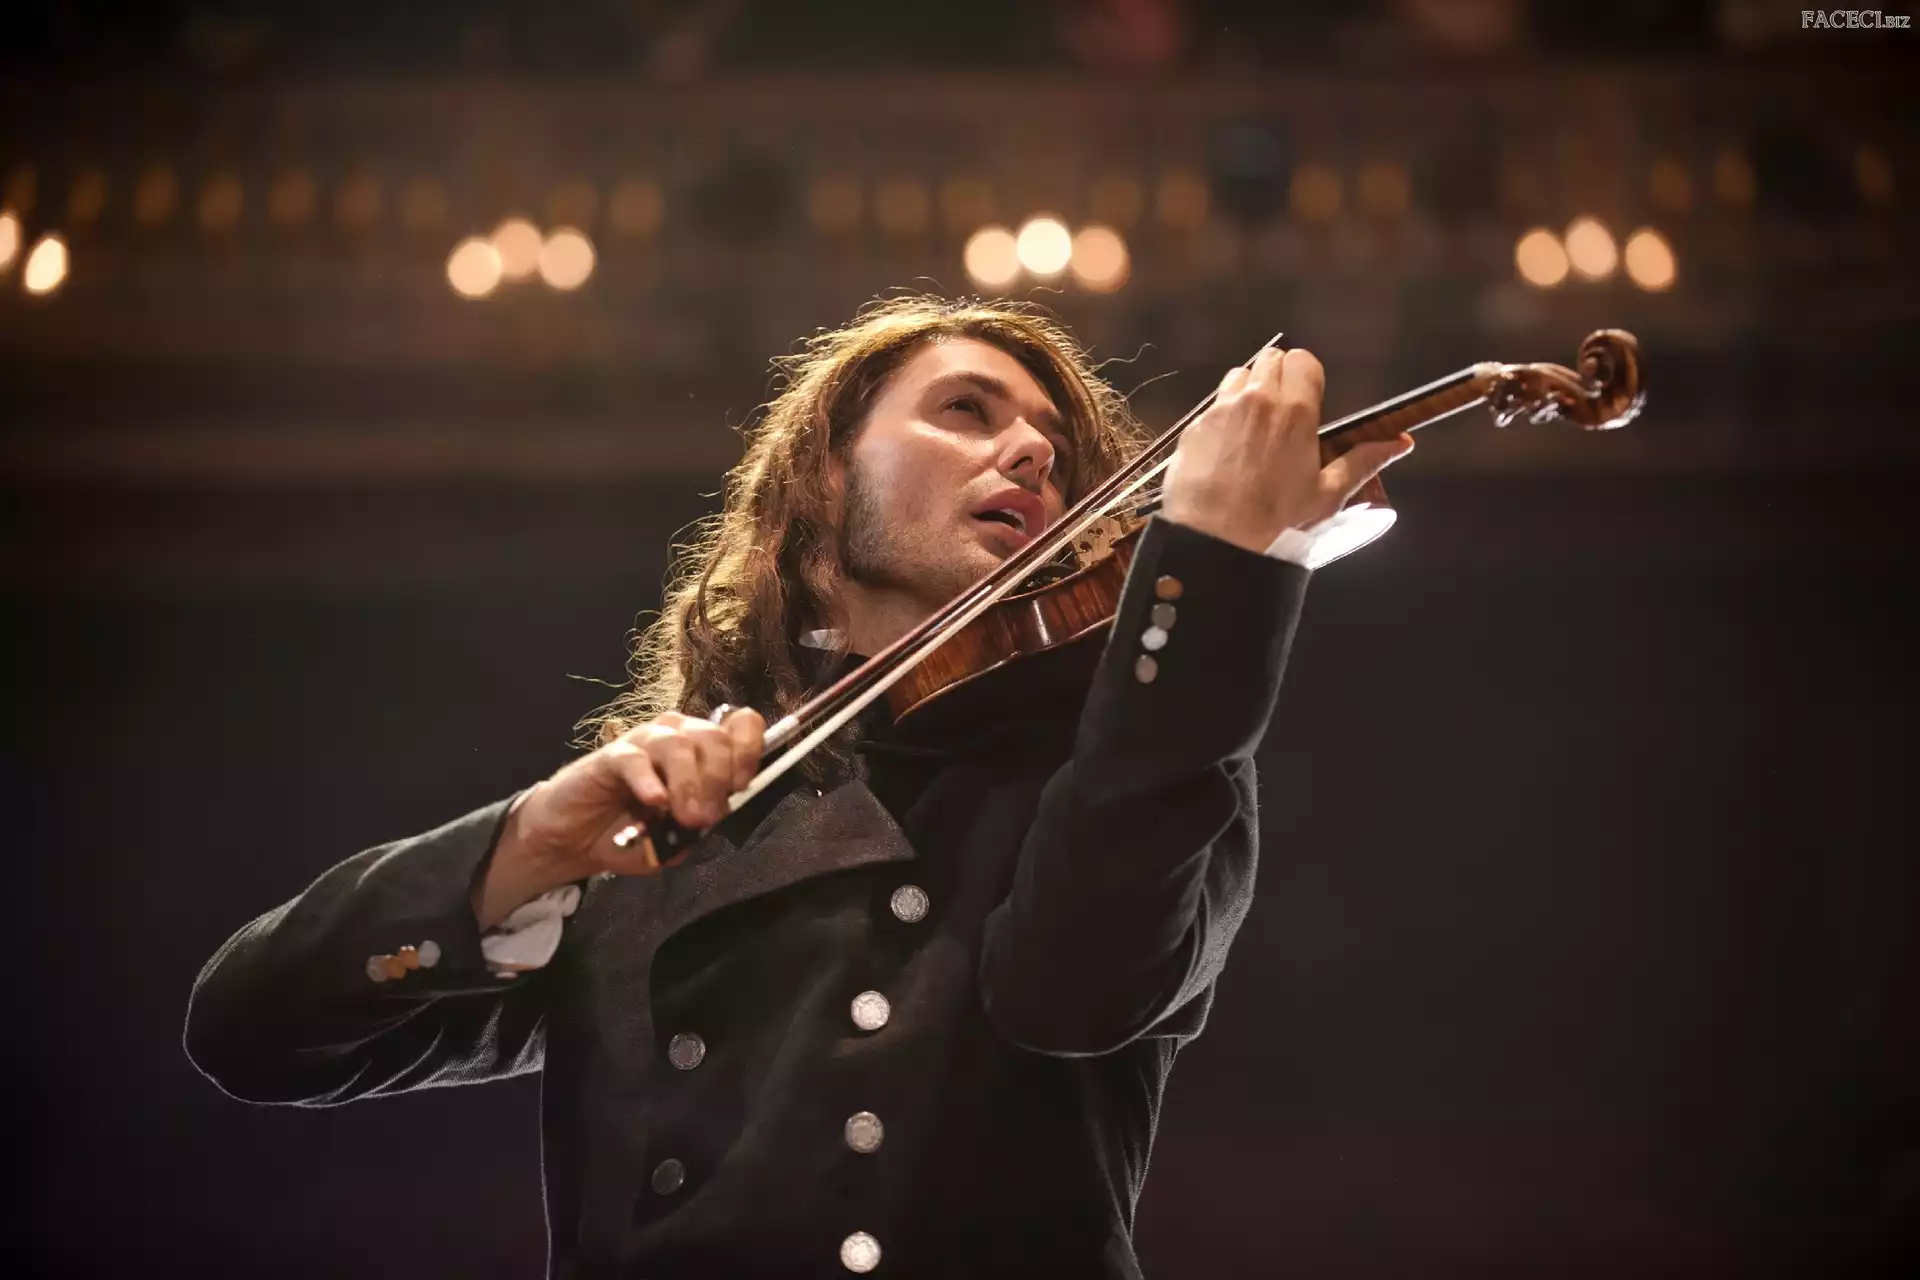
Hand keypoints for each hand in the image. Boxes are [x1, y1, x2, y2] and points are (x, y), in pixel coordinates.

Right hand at [475, 707, 764, 927]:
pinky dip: (649, 781)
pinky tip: (655, 802)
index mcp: (704, 750)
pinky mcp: (612, 756)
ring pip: (678, 745)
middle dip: (718, 780)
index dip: (748, 752)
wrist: (579, 839)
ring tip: (686, 818)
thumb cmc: (636, 833)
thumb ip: (703, 826)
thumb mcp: (681, 838)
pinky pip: (635, 759)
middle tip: (705, 818)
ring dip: (689, 784)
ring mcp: (644, 742)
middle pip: (714, 738)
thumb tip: (718, 813)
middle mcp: (679, 736)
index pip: (742, 727)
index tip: (741, 787)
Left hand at [1160, 347, 1413, 554]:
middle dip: (1279, 378)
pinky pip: (1212, 406)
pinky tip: (1227, 450)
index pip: (1304, 361)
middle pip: (1271, 360)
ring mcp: (1221, 410)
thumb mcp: (1327, 494)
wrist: (1214, 541)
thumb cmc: (1275, 521)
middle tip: (1284, 415)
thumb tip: (1400, 442)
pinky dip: (1223, 417)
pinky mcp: (1194, 427)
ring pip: (1238, 376)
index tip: (1308, 402)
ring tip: (1255, 429)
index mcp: (1295, 411)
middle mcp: (1256, 400)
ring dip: (1249, 391)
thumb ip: (1364, 460)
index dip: (1307, 377)